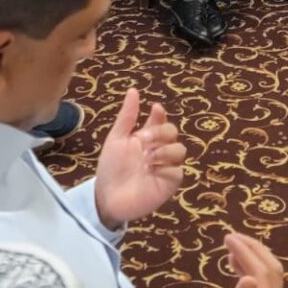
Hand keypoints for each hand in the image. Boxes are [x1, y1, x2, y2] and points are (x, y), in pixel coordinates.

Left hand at [94, 88, 185, 229]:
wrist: (107, 196)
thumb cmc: (110, 168)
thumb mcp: (116, 139)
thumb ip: (127, 117)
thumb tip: (133, 90)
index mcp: (146, 137)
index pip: (159, 120)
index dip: (160, 114)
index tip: (155, 109)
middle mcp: (158, 149)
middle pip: (172, 132)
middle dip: (161, 131)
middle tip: (144, 139)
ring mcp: (165, 166)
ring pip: (180, 150)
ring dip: (165, 149)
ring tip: (148, 158)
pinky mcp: (169, 183)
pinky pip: (178, 171)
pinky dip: (167, 167)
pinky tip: (152, 170)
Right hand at [186, 233, 284, 287]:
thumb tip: (249, 278)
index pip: (263, 274)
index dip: (247, 252)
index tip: (227, 237)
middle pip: (271, 273)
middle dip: (253, 250)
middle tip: (230, 236)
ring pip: (266, 279)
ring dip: (252, 259)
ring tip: (231, 246)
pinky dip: (247, 271)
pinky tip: (234, 268)